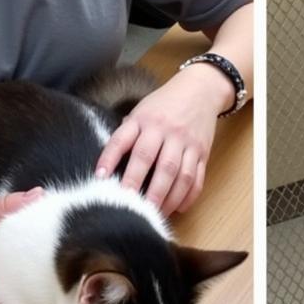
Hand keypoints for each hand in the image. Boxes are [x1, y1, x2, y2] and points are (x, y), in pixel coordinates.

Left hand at [94, 66, 227, 215]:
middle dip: (143, 188)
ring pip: (179, 175)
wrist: (201, 89)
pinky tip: (178, 208)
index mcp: (145, 120)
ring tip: (155, 214)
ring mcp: (188, 143)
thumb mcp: (140, 111)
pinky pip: (197, 177)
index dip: (110, 159)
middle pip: (156, 163)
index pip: (124, 140)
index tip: (100, 178)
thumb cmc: (164, 104)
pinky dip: (188, 196)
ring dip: (167, 198)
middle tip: (131, 208)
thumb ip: (127, 134)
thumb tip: (107, 167)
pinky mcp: (203, 152)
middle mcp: (167, 131)